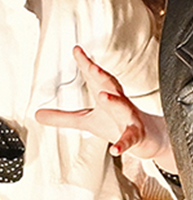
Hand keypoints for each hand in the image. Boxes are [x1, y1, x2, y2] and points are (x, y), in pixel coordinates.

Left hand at [34, 46, 169, 161]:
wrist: (148, 140)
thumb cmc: (118, 125)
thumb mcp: (86, 121)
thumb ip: (62, 117)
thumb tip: (38, 114)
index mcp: (107, 97)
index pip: (96, 78)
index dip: (86, 64)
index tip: (77, 50)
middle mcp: (120, 104)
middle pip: (111, 86)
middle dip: (101, 75)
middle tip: (90, 65)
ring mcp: (129, 119)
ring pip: (123, 108)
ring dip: (114, 101)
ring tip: (103, 96)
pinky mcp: (135, 136)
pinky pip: (129, 139)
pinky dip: (123, 144)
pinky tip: (115, 149)